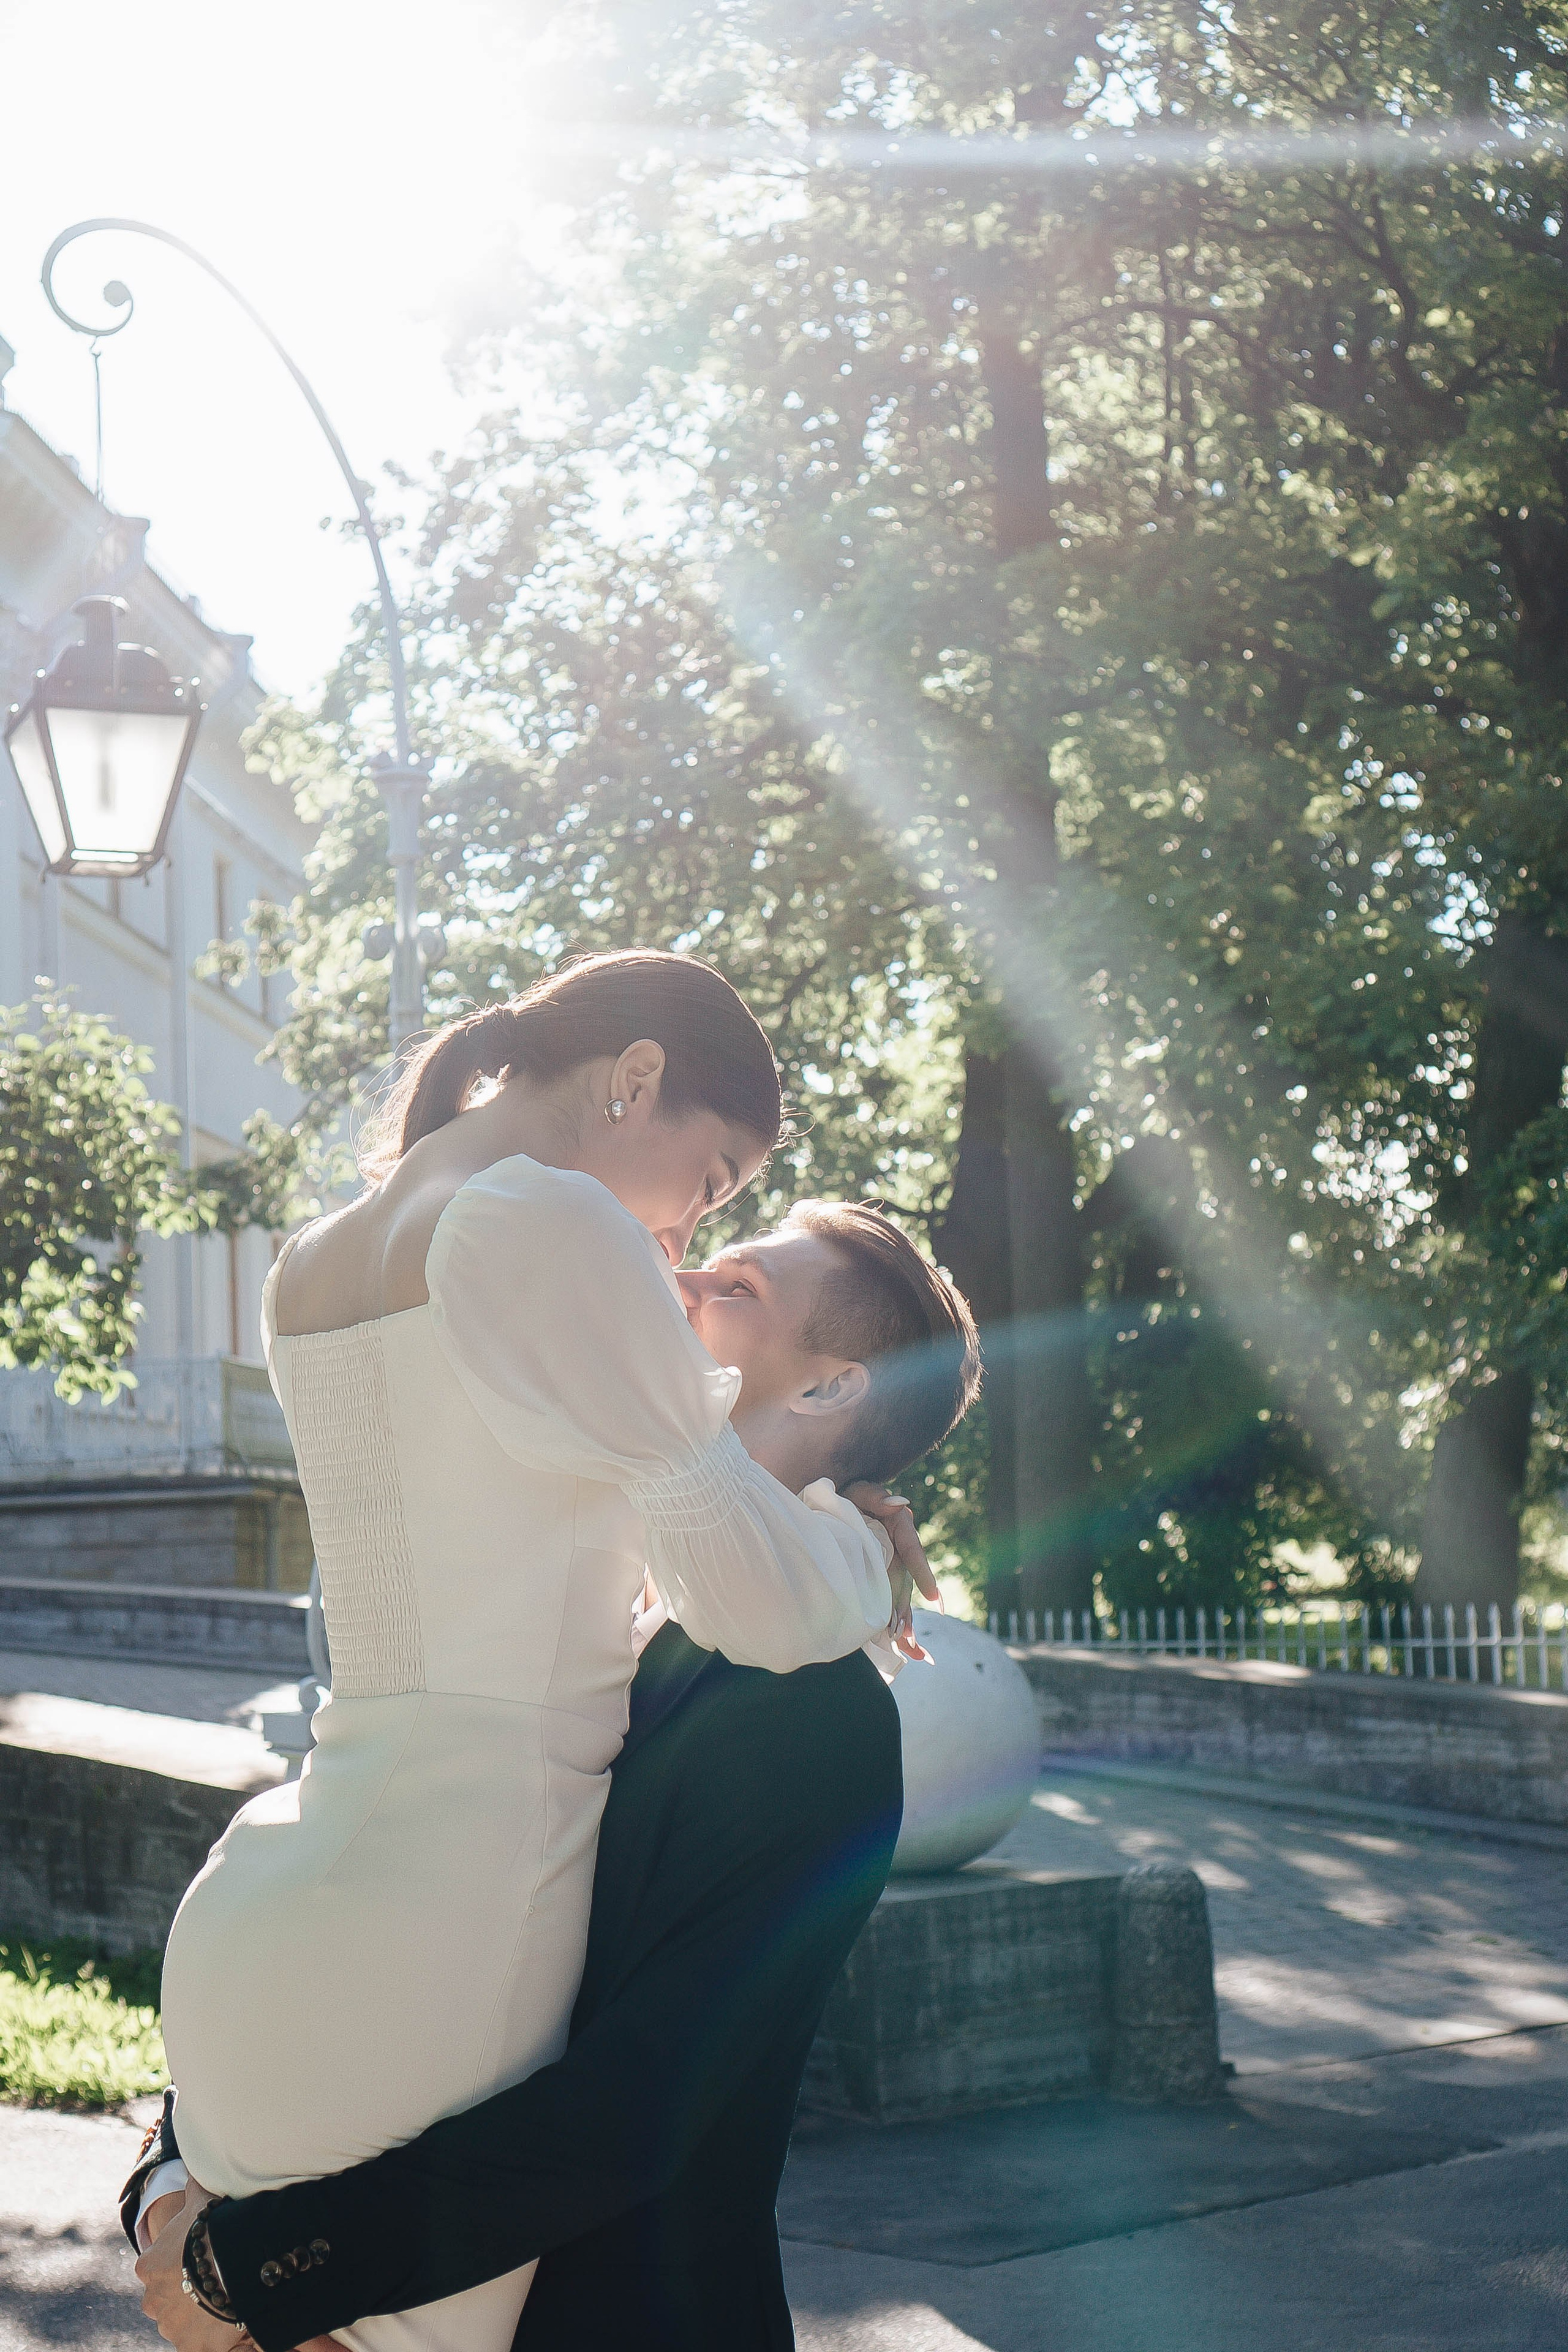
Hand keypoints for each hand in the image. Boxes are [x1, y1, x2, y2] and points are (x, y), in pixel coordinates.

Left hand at [136, 2181, 240, 2350]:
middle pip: (171, 2298)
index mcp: (149, 2267)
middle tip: (219, 2279)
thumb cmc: (215, 2227)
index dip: (183, 2263)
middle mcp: (152, 2301)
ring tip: (229, 2299)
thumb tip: (195, 2159)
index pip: (160, 2268)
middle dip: (190, 2292)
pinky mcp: (190, 2348)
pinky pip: (201, 2344)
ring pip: (184, 2322)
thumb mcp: (200, 2197)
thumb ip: (193, 2184)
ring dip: (201, 2315)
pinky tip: (233, 2320)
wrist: (232, 2264)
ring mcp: (170, 2327)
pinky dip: (214, 2337)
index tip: (205, 2258)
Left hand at [844, 1484, 940, 1661]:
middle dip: (908, 1608)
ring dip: (902, 1619)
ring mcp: (891, 1561)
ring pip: (900, 1593)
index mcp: (899, 1526)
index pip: (913, 1550)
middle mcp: (900, 1547)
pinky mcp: (880, 1573)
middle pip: (908, 1581)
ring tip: (906, 1646)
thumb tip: (899, 1503)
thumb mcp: (859, 1490)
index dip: (923, 1574)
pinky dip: (893, 1617)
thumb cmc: (848, 1492)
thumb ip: (875, 1496)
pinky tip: (898, 1642)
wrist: (835, 1499)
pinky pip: (889, 1597)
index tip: (935, 1598)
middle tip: (906, 1634)